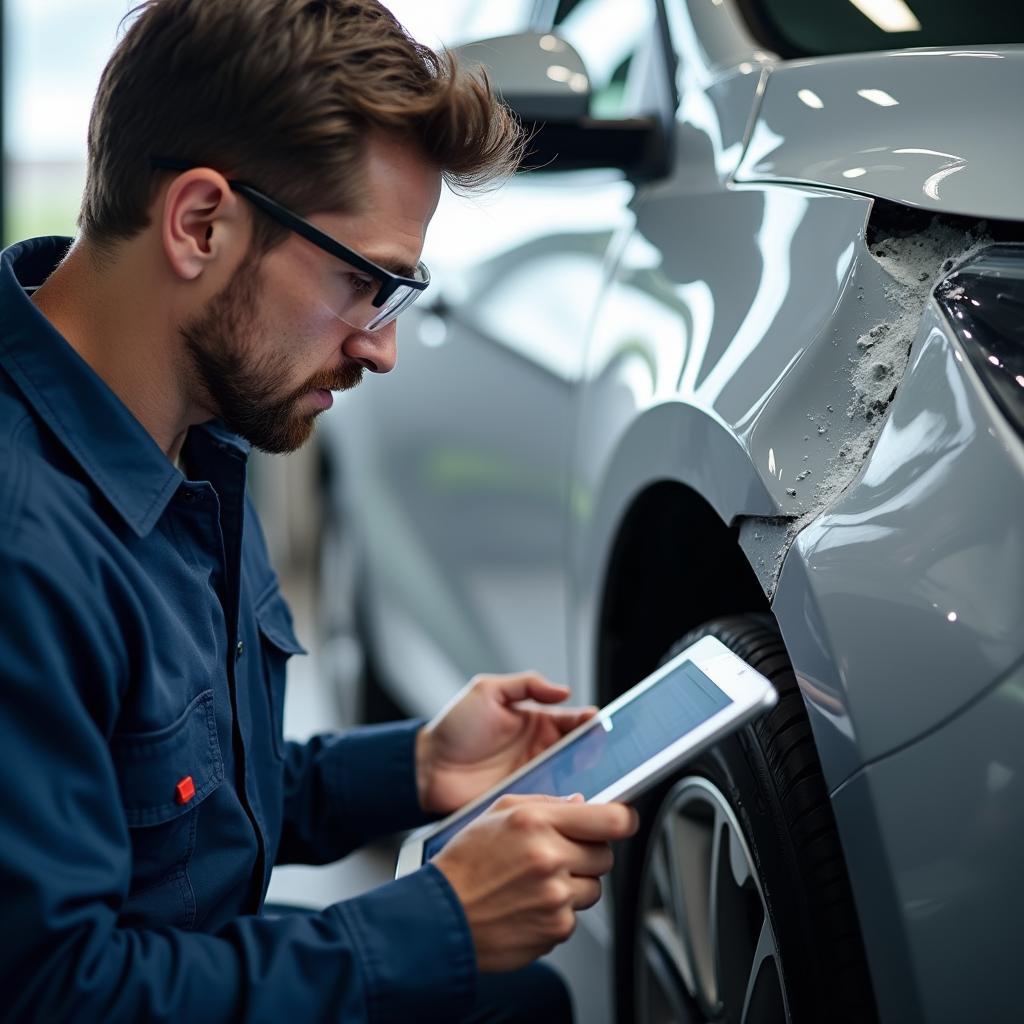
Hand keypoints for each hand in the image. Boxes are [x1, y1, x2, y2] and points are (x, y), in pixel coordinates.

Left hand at [416, 671, 597, 815]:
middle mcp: (539, 750)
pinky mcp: (524, 800)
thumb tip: (562, 689)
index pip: (572, 720)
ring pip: (571, 777)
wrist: (426, 769)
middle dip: (595, 750)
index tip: (600, 723)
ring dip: (584, 777)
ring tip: (597, 777)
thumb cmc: (453, 728)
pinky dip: (564, 801)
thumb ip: (526, 684)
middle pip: (578, 750)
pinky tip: (574, 799)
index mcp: (534, 722)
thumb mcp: (487, 691)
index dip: (589, 721)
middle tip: (605, 752)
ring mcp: (533, 777)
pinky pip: (551, 801)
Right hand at [433, 794, 638, 971]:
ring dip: (574, 885)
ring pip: (593, 889)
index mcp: (538, 823)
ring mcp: (555, 898)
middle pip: (605, 856)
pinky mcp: (555, 931)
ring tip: (535, 883)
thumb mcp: (496, 813)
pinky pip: (574, 917)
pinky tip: (527, 904)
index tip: (623, 821)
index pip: (611, 819)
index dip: (624, 819)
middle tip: (557, 856)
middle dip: (588, 854)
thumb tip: (580, 804)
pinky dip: (557, 912)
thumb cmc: (464, 864)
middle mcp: (551, 859)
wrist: (441, 918)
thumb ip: (544, 803)